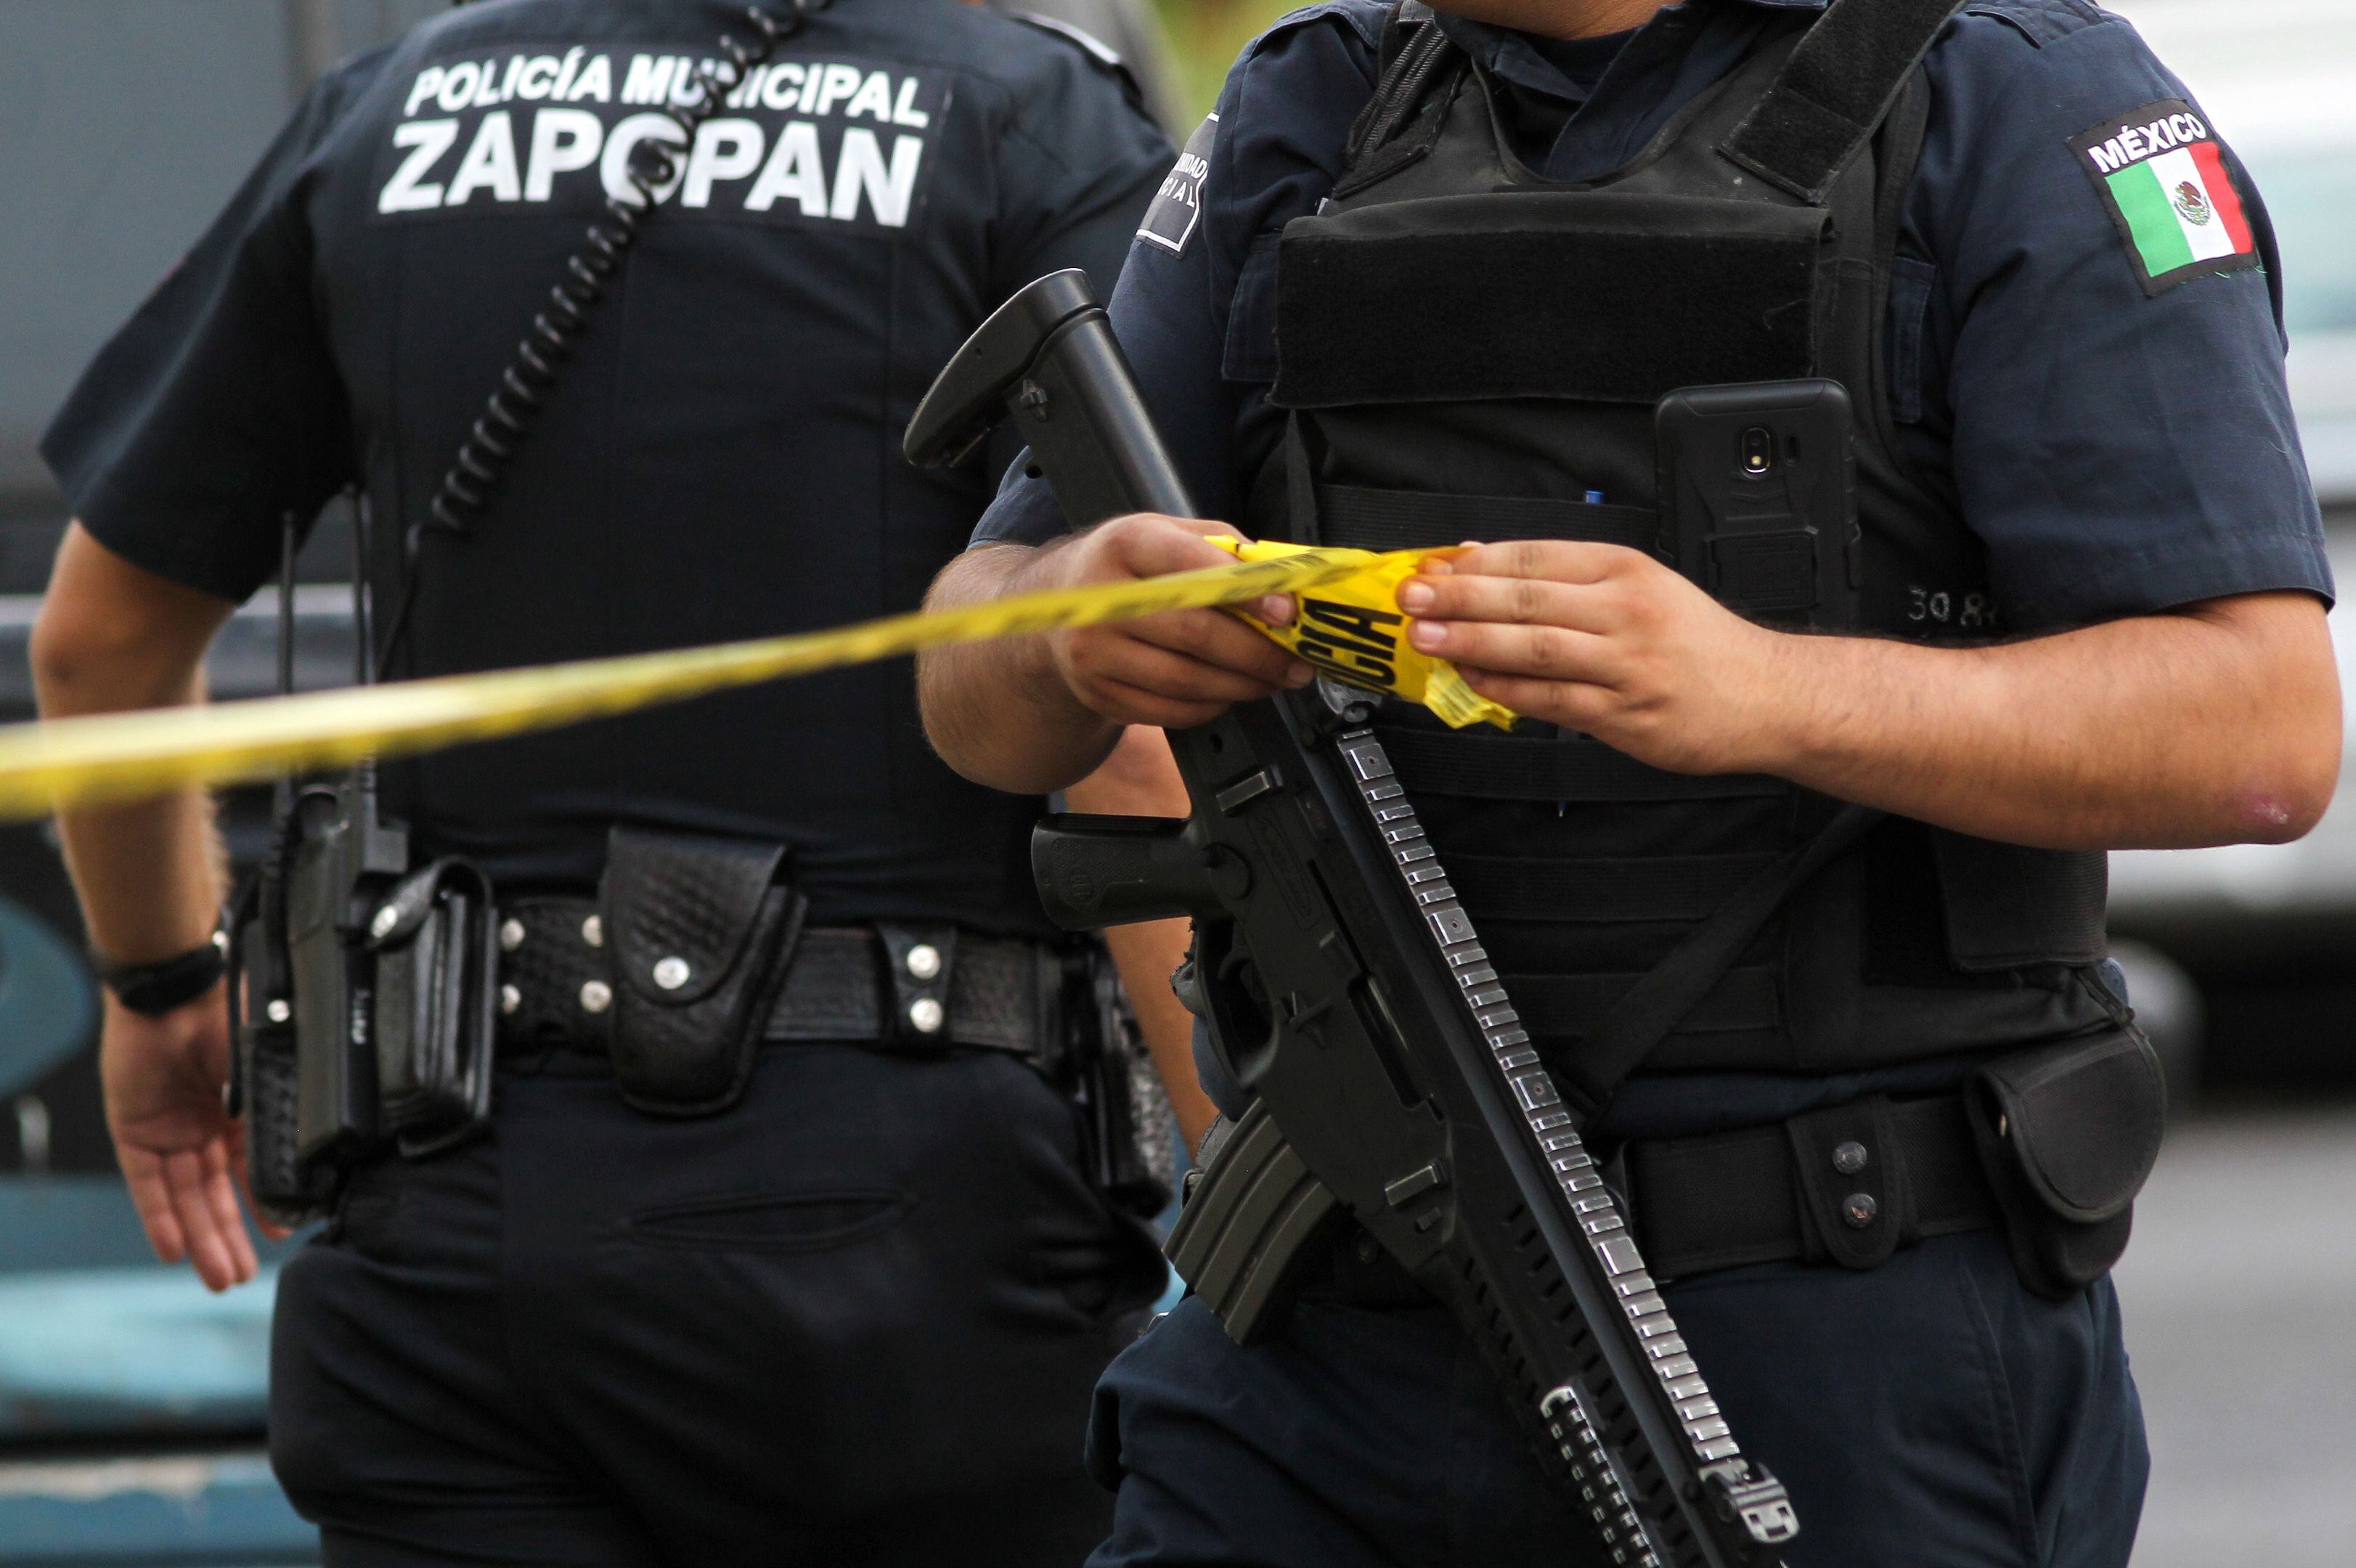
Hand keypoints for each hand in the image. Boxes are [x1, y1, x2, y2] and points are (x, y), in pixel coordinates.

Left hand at [99, 983, 283, 1289]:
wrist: (179, 992)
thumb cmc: (232, 1019)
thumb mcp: (267, 1077)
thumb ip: (276, 1123)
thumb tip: (306, 1168)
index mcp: (239, 1113)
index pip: (252, 1172)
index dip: (264, 1207)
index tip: (280, 1237)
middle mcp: (203, 1128)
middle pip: (214, 1196)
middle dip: (227, 1239)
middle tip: (240, 1278)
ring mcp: (168, 1132)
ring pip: (184, 1198)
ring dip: (200, 1238)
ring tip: (218, 1276)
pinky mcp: (133, 1134)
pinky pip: (147, 1186)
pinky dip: (159, 1218)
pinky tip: (173, 1250)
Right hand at [1035, 514, 1309, 728]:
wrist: (1058, 606)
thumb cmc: (1129, 567)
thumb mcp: (1166, 534)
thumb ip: (1223, 549)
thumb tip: (1283, 581)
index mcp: (1126, 544)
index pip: (1192, 569)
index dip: (1246, 593)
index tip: (1287, 611)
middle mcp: (1102, 599)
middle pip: (1195, 634)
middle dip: (1257, 653)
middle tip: (1295, 662)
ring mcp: (1095, 652)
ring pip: (1187, 681)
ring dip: (1243, 686)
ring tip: (1273, 679)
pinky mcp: (1099, 693)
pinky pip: (1170, 711)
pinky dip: (1212, 706)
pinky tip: (1230, 691)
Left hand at [1397, 541, 1795, 774]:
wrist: (1768, 695)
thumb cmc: (1699, 644)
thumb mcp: (1641, 587)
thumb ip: (1565, 577)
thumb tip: (1482, 560)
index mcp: (1626, 570)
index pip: (1536, 556)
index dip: (1475, 562)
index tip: (1433, 565)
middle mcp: (1626, 611)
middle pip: (1527, 598)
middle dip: (1459, 596)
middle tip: (1412, 596)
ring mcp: (1626, 665)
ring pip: (1534, 647)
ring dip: (1472, 642)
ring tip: (1428, 637)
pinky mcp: (1625, 715)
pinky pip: (1553, 700)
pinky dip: (1507, 691)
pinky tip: (1474, 682)